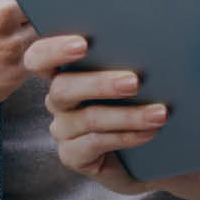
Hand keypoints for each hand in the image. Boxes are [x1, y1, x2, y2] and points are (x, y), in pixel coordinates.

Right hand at [22, 35, 167, 195]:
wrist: (146, 152)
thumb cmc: (138, 103)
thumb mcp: (130, 79)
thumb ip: (125, 61)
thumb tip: (149, 46)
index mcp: (64, 70)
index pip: (40, 57)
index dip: (54, 50)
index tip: (83, 44)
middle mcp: (58, 99)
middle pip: (63, 88)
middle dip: (100, 83)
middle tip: (135, 82)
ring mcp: (63, 129)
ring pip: (88, 118)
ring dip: (128, 115)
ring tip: (158, 113)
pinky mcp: (72, 155)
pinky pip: (96, 143)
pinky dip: (127, 136)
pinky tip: (149, 132)